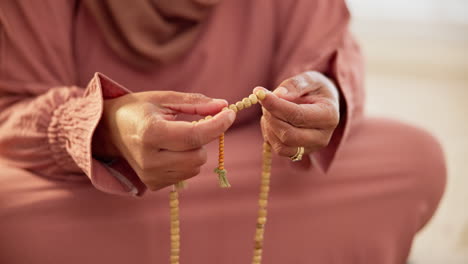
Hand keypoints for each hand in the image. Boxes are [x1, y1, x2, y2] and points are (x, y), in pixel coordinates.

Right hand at [93, 91, 235, 190]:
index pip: (194, 135)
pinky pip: (185, 175)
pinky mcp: (152, 184)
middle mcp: (149, 159)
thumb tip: (224, 106)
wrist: (109, 131)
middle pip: (198, 156)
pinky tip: (168, 151)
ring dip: (194, 150)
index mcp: (150, 133)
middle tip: (191, 124)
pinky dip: (185, 161)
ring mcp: (150, 175)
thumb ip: (195, 103)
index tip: (229, 113)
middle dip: (203, 138)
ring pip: (195, 167)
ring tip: (176, 138)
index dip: (217, 125)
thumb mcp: (164, 99)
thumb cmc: (139, 110)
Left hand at [256, 71, 339, 164]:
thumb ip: (294, 85)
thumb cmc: (314, 88)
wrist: (321, 102)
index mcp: (329, 116)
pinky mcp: (299, 153)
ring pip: (281, 145)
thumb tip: (278, 95)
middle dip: (271, 117)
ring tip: (269, 109)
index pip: (298, 115)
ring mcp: (311, 148)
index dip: (276, 106)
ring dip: (268, 126)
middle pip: (289, 135)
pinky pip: (279, 149)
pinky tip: (271, 120)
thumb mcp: (309, 79)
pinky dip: (269, 134)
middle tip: (264, 100)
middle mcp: (322, 137)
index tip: (261, 94)